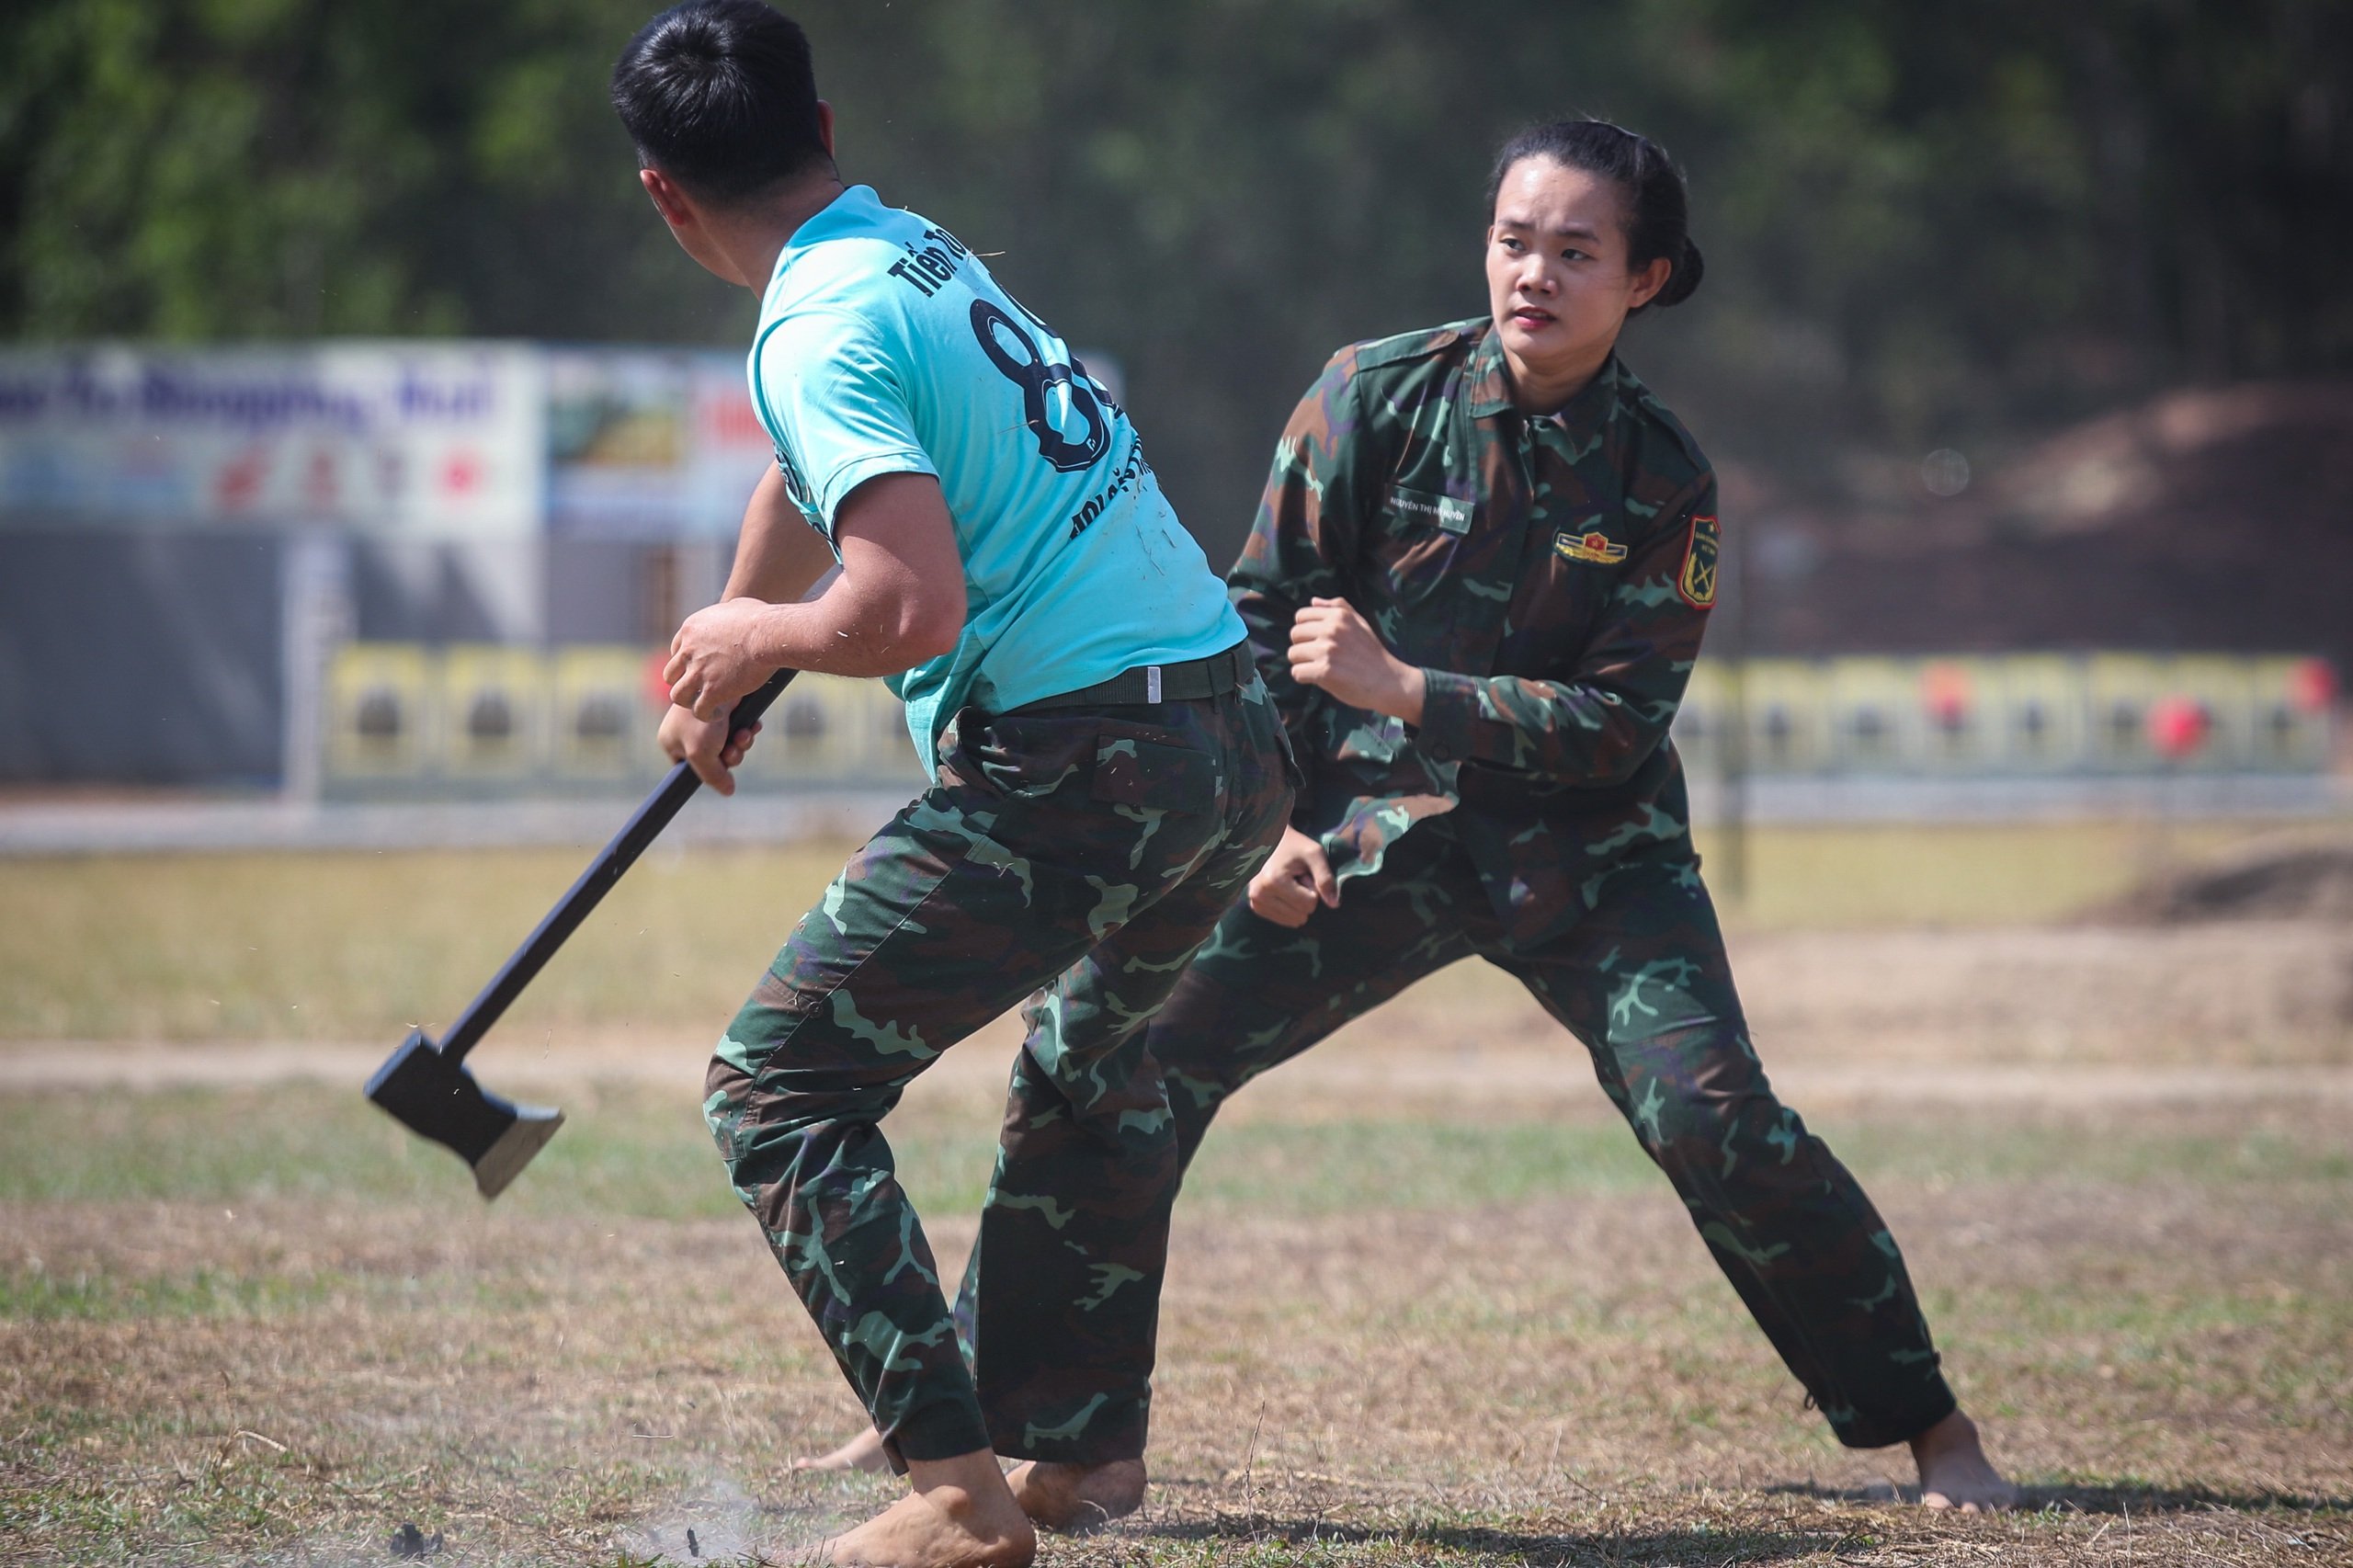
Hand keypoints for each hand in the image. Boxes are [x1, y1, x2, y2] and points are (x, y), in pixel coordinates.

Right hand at [658, 702, 761, 795]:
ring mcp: (707, 719)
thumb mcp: (702, 754)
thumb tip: (728, 791)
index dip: (707, 772)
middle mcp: (687, 730)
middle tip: (734, 750)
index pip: (688, 768)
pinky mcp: (725, 709)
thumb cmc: (702, 718)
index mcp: (671, 740)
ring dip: (741, 744)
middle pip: (714, 758)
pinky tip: (753, 726)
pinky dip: (746, 729)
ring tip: (744, 734)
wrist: (719, 679)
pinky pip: (738, 728)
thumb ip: (712, 777)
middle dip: (730, 756)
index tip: (719, 771)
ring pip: (729, 744)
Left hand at [664, 598, 778, 720]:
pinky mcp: (712, 690)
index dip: (686, 662)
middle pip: (671, 674)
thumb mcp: (736, 606)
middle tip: (698, 689)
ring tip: (703, 705)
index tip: (699, 669)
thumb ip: (726, 614)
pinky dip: (706, 714)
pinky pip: (699, 710)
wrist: (768, 635)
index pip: (676, 650)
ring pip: (677, 696)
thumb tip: (733, 613)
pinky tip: (716, 714)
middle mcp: (688, 651)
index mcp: (690, 630)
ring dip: (689, 702)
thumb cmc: (760, 618)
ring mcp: (698, 672)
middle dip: (683, 682)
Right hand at [1246, 824, 1338, 927]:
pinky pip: (1284, 920)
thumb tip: (1334, 905)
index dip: (1313, 889)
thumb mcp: (1314, 854)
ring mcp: (1255, 902)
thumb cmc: (1295, 845)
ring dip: (1296, 903)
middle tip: (1297, 878)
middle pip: (1301, 915)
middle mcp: (1260, 894)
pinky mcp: (1255, 907)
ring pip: (1293, 921)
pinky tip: (1282, 890)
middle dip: (1305, 897)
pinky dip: (1288, 907)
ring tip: (1290, 883)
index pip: (1309, 905)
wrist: (1269, 840)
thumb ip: (1326, 878)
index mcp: (1274, 881)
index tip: (1304, 873)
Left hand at [1288, 598, 1424, 722]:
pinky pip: (1297, 672)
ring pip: (1293, 654)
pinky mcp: (1324, 671)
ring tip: (1319, 668)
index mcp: (1339, 616)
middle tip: (1318, 656)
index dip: (1305, 630)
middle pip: (1294, 634)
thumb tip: (1313, 601)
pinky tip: (1318, 678)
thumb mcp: (1361, 623)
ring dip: (1302, 663)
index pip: (1301, 616)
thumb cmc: (1373, 653)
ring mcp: (1327, 650)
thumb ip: (1338, 608)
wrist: (1388, 681)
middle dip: (1302, 646)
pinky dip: (1304, 678)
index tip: (1315, 640)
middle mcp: (1332, 629)